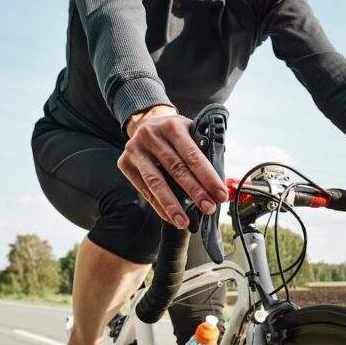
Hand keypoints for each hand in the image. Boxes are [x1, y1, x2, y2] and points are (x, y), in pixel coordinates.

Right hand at [118, 105, 228, 228]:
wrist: (144, 122)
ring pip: (156, 182)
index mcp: (172, 126)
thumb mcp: (189, 131)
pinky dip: (159, 206)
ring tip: (184, 221)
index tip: (220, 195)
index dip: (208, 177)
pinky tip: (170, 217)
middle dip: (195, 192)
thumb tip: (220, 184)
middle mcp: (151, 136)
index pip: (193, 156)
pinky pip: (145, 190)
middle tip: (208, 208)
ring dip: (172, 205)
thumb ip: (203, 151)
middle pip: (176, 170)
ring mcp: (135, 150)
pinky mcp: (125, 163)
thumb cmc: (172, 132)